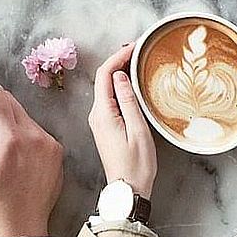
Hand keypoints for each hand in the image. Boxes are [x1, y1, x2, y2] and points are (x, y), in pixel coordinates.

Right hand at [0, 84, 63, 236]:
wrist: (17, 231)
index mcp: (10, 138)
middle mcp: (35, 135)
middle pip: (11, 101)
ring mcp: (50, 143)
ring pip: (24, 115)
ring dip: (11, 127)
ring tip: (4, 157)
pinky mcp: (58, 151)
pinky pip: (37, 130)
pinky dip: (26, 139)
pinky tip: (18, 163)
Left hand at [88, 43, 156, 198]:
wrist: (127, 191)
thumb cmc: (136, 165)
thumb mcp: (137, 130)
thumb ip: (128, 101)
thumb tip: (121, 76)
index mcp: (102, 113)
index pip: (105, 75)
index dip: (118, 56)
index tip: (135, 46)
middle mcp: (96, 115)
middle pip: (104, 78)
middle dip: (119, 60)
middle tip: (139, 49)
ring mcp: (99, 121)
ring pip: (106, 88)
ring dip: (120, 71)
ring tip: (138, 60)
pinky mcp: (105, 126)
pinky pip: (110, 99)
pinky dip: (120, 85)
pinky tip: (132, 82)